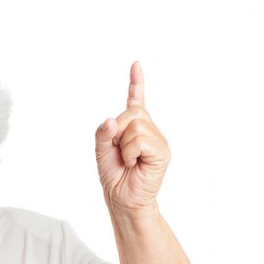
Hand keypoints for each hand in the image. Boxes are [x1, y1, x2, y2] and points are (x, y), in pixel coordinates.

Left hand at [95, 61, 170, 214]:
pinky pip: (141, 141)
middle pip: (132, 113)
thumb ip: (102, 133)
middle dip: (118, 131)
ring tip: (127, 160)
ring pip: (136, 126)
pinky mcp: (162, 151)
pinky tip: (133, 164)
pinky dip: (130, 153)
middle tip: (119, 151)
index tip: (136, 65)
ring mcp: (157, 140)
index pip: (136, 101)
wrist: (122, 197)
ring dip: (123, 145)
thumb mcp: (100, 151)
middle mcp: (149, 130)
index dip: (136, 83)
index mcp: (134, 127)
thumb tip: (111, 120)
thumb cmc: (113, 175)